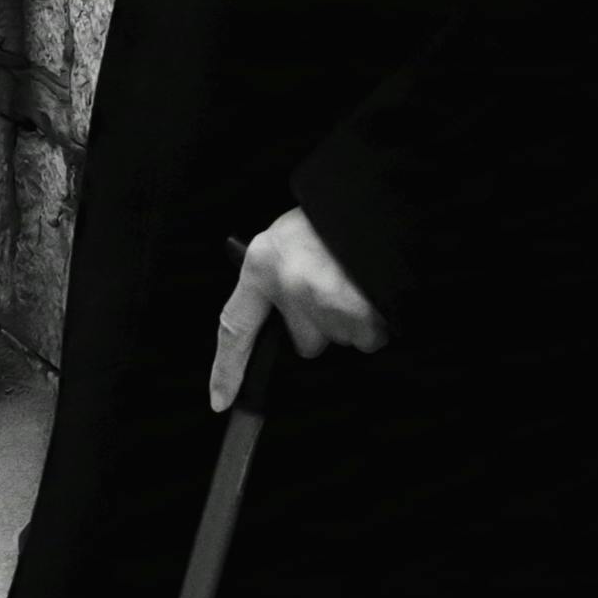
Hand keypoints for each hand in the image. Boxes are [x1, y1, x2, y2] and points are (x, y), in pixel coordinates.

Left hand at [211, 208, 386, 410]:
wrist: (374, 197)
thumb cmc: (331, 217)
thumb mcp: (289, 239)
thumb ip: (279, 279)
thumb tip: (285, 313)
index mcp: (264, 265)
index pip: (235, 328)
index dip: (226, 369)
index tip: (220, 400)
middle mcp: (290, 288)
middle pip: (306, 342)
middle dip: (323, 325)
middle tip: (335, 286)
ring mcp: (326, 302)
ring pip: (342, 337)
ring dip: (353, 318)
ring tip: (356, 280)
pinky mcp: (361, 312)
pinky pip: (371, 337)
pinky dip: (377, 322)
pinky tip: (374, 291)